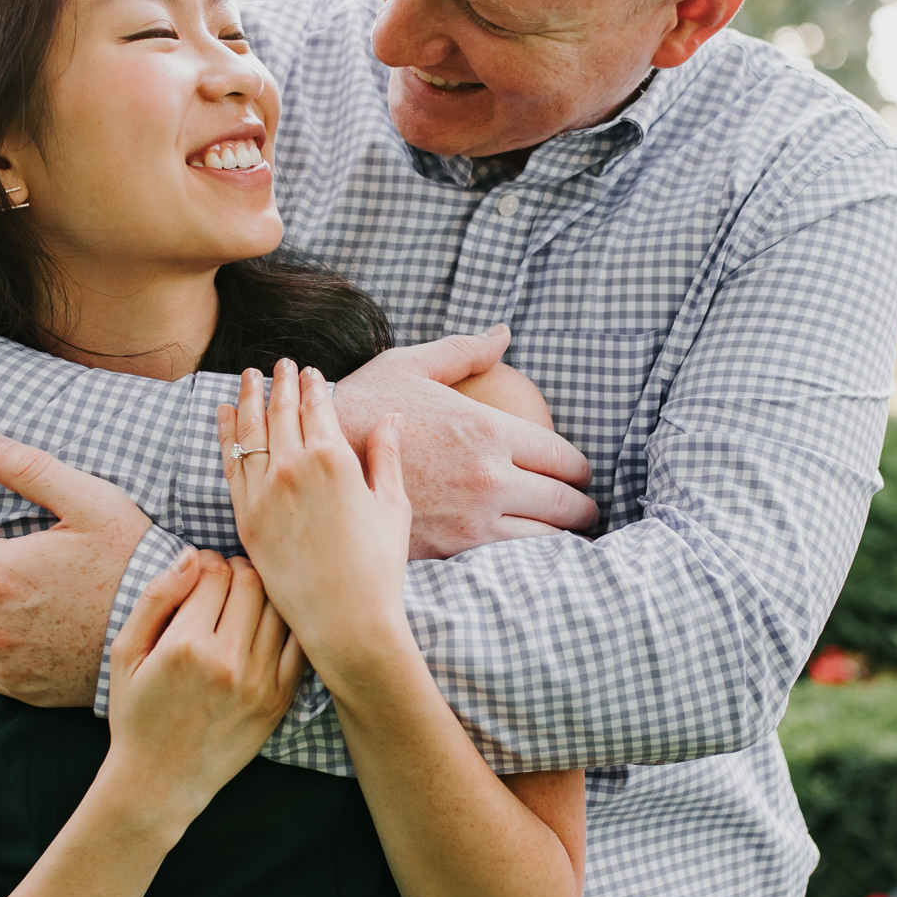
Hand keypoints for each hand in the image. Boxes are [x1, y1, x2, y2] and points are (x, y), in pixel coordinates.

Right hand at [105, 547, 304, 825]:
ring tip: (246, 601)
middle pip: (252, 583)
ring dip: (265, 594)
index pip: (215, 573)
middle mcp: (228, 662)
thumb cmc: (136, 715)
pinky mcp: (280, 701)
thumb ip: (156, 598)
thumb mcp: (126, 654)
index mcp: (185, 646)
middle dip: (238, 571)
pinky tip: (269, 625)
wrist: (160, 783)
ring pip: (279, 608)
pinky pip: (299, 644)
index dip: (208, 562)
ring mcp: (260, 683)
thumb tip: (193, 555)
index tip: (201, 571)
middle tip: (226, 581)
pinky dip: (288, 624)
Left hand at [219, 361, 412, 689]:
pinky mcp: (244, 518)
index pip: (315, 405)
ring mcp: (263, 493)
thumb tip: (390, 418)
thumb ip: (386, 455)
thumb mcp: (392, 504)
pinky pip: (230, 466)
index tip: (309, 372)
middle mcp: (292, 468)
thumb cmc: (379, 566)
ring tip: (246, 378)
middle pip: (278, 411)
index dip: (311, 384)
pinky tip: (223, 417)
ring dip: (246, 399)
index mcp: (332, 458)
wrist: (346, 620)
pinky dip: (225, 436)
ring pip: (248, 432)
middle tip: (278, 365)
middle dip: (278, 382)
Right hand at [331, 328, 595, 555]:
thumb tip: (502, 333)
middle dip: (582, 508)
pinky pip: (508, 563)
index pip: (564, 458)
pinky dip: (526, 562)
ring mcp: (472, 521)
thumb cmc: (360, 408)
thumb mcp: (409, 367)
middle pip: (566, 503)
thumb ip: (463, 351)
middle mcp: (490, 479)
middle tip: (583, 510)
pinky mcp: (450, 552)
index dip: (581, 469)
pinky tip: (526, 560)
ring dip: (560, 538)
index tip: (581, 476)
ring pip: (544, 540)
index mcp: (488, 431)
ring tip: (562, 537)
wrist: (313, 469)